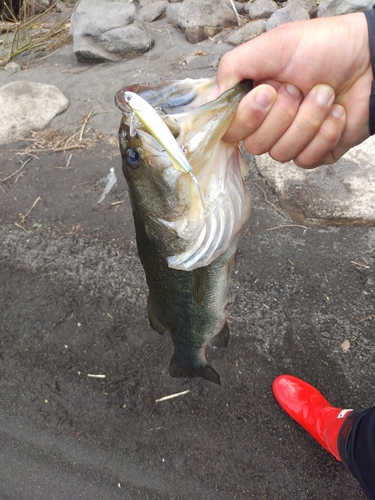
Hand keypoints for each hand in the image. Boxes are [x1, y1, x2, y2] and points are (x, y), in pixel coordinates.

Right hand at [211, 13, 371, 167]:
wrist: (370, 59)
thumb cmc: (324, 47)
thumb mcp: (273, 46)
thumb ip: (233, 68)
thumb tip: (210, 101)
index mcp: (253, 101)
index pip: (231, 129)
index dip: (248, 117)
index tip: (267, 92)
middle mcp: (268, 124)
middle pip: (256, 146)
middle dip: (284, 115)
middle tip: (299, 88)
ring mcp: (291, 140)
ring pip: (282, 154)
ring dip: (308, 120)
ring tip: (325, 94)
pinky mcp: (314, 153)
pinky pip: (307, 159)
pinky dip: (326, 133)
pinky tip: (337, 112)